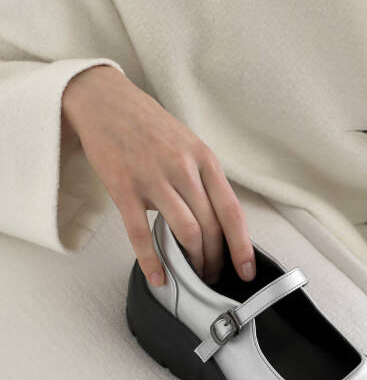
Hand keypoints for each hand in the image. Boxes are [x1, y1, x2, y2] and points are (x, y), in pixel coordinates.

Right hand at [61, 64, 255, 286]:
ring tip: (193, 276)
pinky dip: (152, 261)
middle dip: (215, 260)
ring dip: (193, 262)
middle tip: (213, 275)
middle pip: (210, 227)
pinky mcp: (124, 189)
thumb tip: (214, 220)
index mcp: (204, 159)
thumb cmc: (149, 125)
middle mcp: (183, 169)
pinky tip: (159, 278)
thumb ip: (203, 179)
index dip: (242, 246)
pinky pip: (142, 234)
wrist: (105, 101)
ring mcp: (153, 179)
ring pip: (185, 232)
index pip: (231, 211)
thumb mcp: (188, 144)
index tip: (246, 270)